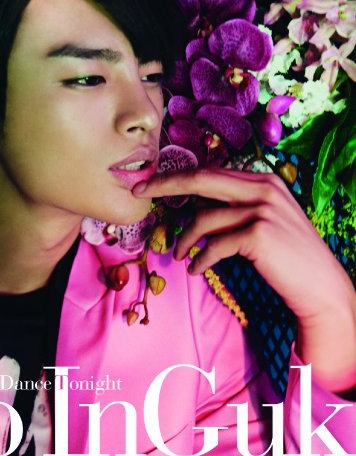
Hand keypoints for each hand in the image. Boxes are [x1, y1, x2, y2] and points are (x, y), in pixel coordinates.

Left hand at [133, 168, 355, 390]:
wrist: (321, 288)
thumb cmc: (286, 257)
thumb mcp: (261, 221)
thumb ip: (233, 208)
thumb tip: (195, 206)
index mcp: (262, 180)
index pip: (210, 172)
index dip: (177, 177)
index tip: (150, 183)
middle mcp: (263, 188)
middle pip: (201, 179)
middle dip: (164, 184)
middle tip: (138, 191)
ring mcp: (263, 209)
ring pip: (203, 220)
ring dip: (185, 241)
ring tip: (182, 257)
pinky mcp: (259, 234)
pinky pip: (214, 245)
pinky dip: (200, 260)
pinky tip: (197, 270)